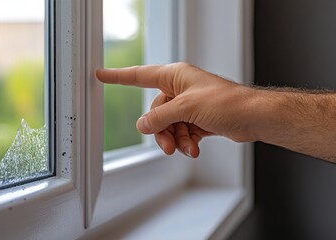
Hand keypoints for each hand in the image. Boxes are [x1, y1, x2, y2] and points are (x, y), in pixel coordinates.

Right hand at [96, 62, 257, 157]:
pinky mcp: (197, 119)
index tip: (101, 75)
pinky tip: (194, 148)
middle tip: (168, 143)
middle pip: (156, 111)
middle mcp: (180, 88)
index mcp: (175, 75)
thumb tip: (142, 124)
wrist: (253, 117)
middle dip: (161, 130)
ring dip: (175, 139)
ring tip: (186, 148)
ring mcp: (189, 104)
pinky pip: (181, 132)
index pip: (139, 76)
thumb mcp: (186, 108)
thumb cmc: (227, 103)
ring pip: (168, 125)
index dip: (118, 77)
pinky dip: (186, 142)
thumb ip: (160, 117)